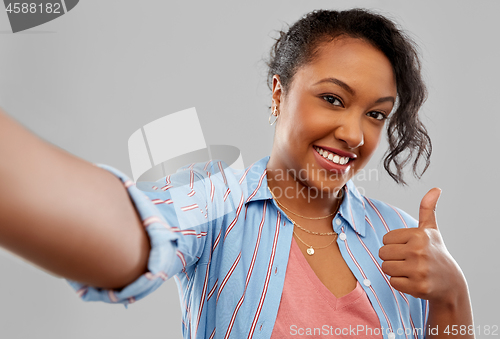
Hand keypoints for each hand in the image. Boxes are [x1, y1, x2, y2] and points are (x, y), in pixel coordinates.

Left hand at [379, 188, 464, 302]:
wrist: (450, 283)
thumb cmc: (436, 252)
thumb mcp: (431, 230)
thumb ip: (428, 209)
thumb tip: (436, 189)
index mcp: (419, 235)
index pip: (385, 239)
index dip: (394, 244)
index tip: (409, 248)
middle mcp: (419, 251)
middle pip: (382, 253)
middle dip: (392, 257)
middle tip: (409, 260)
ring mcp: (419, 270)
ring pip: (385, 267)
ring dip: (395, 270)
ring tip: (411, 270)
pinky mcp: (418, 287)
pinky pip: (392, 282)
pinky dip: (400, 283)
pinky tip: (413, 280)